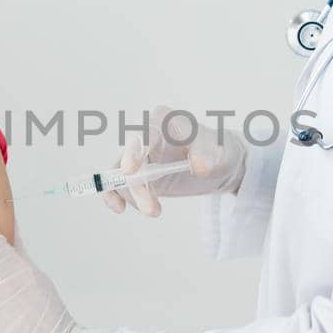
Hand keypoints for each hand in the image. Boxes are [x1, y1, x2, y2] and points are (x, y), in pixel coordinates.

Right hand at [104, 104, 246, 216]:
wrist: (218, 166)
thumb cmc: (218, 151)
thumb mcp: (219, 151)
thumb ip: (207, 154)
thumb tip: (198, 165)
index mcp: (165, 121)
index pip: (146, 133)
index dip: (134, 150)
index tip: (131, 170)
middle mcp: (147, 135)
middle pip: (130, 157)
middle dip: (135, 182)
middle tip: (149, 206)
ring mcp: (140, 155)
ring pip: (122, 174)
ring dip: (134, 195)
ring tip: (155, 211)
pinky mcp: (137, 175)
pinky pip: (117, 183)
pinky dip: (113, 195)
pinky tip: (119, 207)